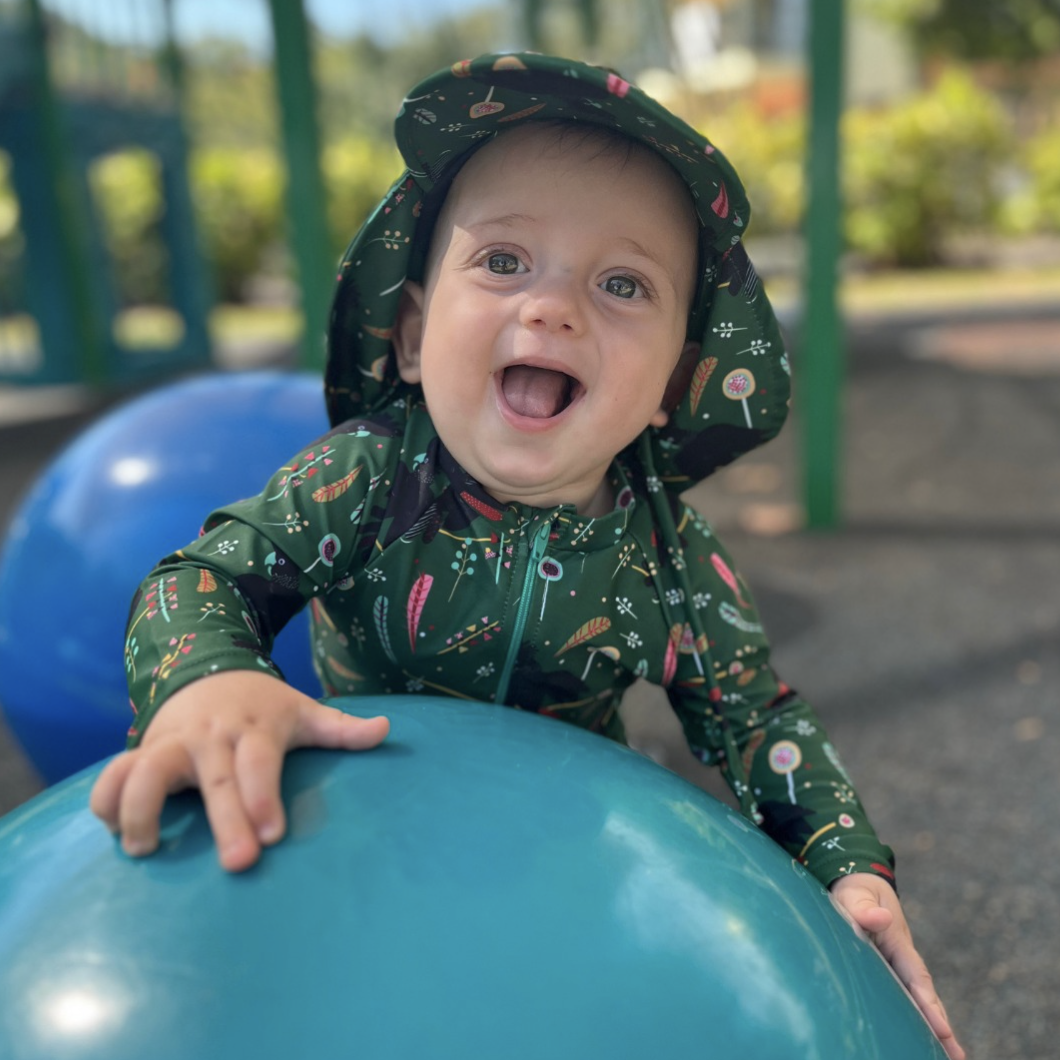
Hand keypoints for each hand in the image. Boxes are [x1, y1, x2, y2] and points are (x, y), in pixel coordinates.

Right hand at [90, 670, 388, 872]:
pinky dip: (106, 799)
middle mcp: (211, 735)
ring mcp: (171, 742)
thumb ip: (340, 727)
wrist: (208, 667)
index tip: (272, 835)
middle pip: (215, 778)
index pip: (259, 762)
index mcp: (254, 728)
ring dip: (141, 808)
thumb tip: (386, 730)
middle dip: (225, 819)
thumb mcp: (302, 710)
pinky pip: (114, 772)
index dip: (264, 796)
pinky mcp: (142, 749)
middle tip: (237, 864)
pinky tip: (113, 831)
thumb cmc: (263, 706)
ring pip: (147, 770)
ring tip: (145, 849)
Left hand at [829, 873, 964, 1059]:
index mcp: (897, 941)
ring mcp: (898, 968)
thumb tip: (880, 918)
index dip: (928, 1003)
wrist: (858, 888)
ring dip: (933, 1029)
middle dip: (941, 1026)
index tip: (942, 1028)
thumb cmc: (855, 894)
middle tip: (958, 1057)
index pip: (915, 976)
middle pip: (925, 995)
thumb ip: (864, 908)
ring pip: (918, 1001)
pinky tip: (921, 1043)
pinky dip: (916, 1020)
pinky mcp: (889, 974)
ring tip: (952, 1059)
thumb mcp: (856, 896)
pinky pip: (903, 999)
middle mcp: (903, 958)